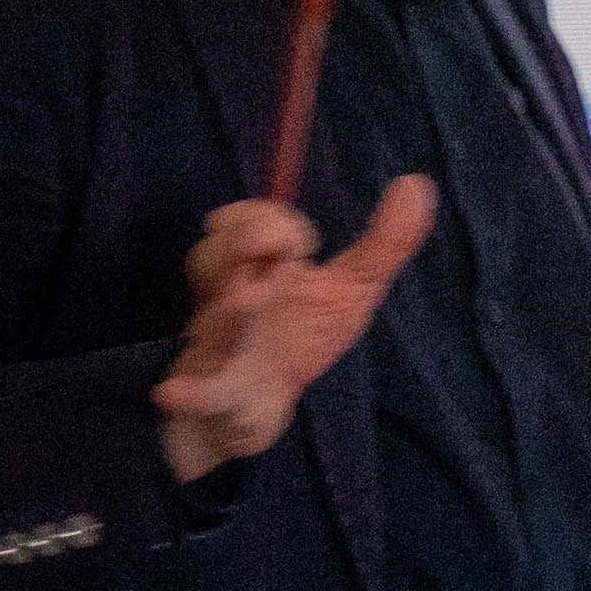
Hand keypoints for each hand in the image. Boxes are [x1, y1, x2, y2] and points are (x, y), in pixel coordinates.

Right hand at [156, 181, 436, 482]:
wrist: (258, 407)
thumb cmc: (300, 336)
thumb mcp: (350, 290)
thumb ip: (383, 244)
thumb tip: (416, 183)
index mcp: (258, 268)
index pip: (248, 224)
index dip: (268, 219)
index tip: (302, 242)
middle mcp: (230, 299)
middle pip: (217, 258)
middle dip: (244, 243)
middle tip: (278, 247)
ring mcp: (219, 347)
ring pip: (213, 321)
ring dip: (230, 309)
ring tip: (248, 297)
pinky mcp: (214, 396)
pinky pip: (197, 392)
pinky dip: (188, 393)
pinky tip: (174, 393)